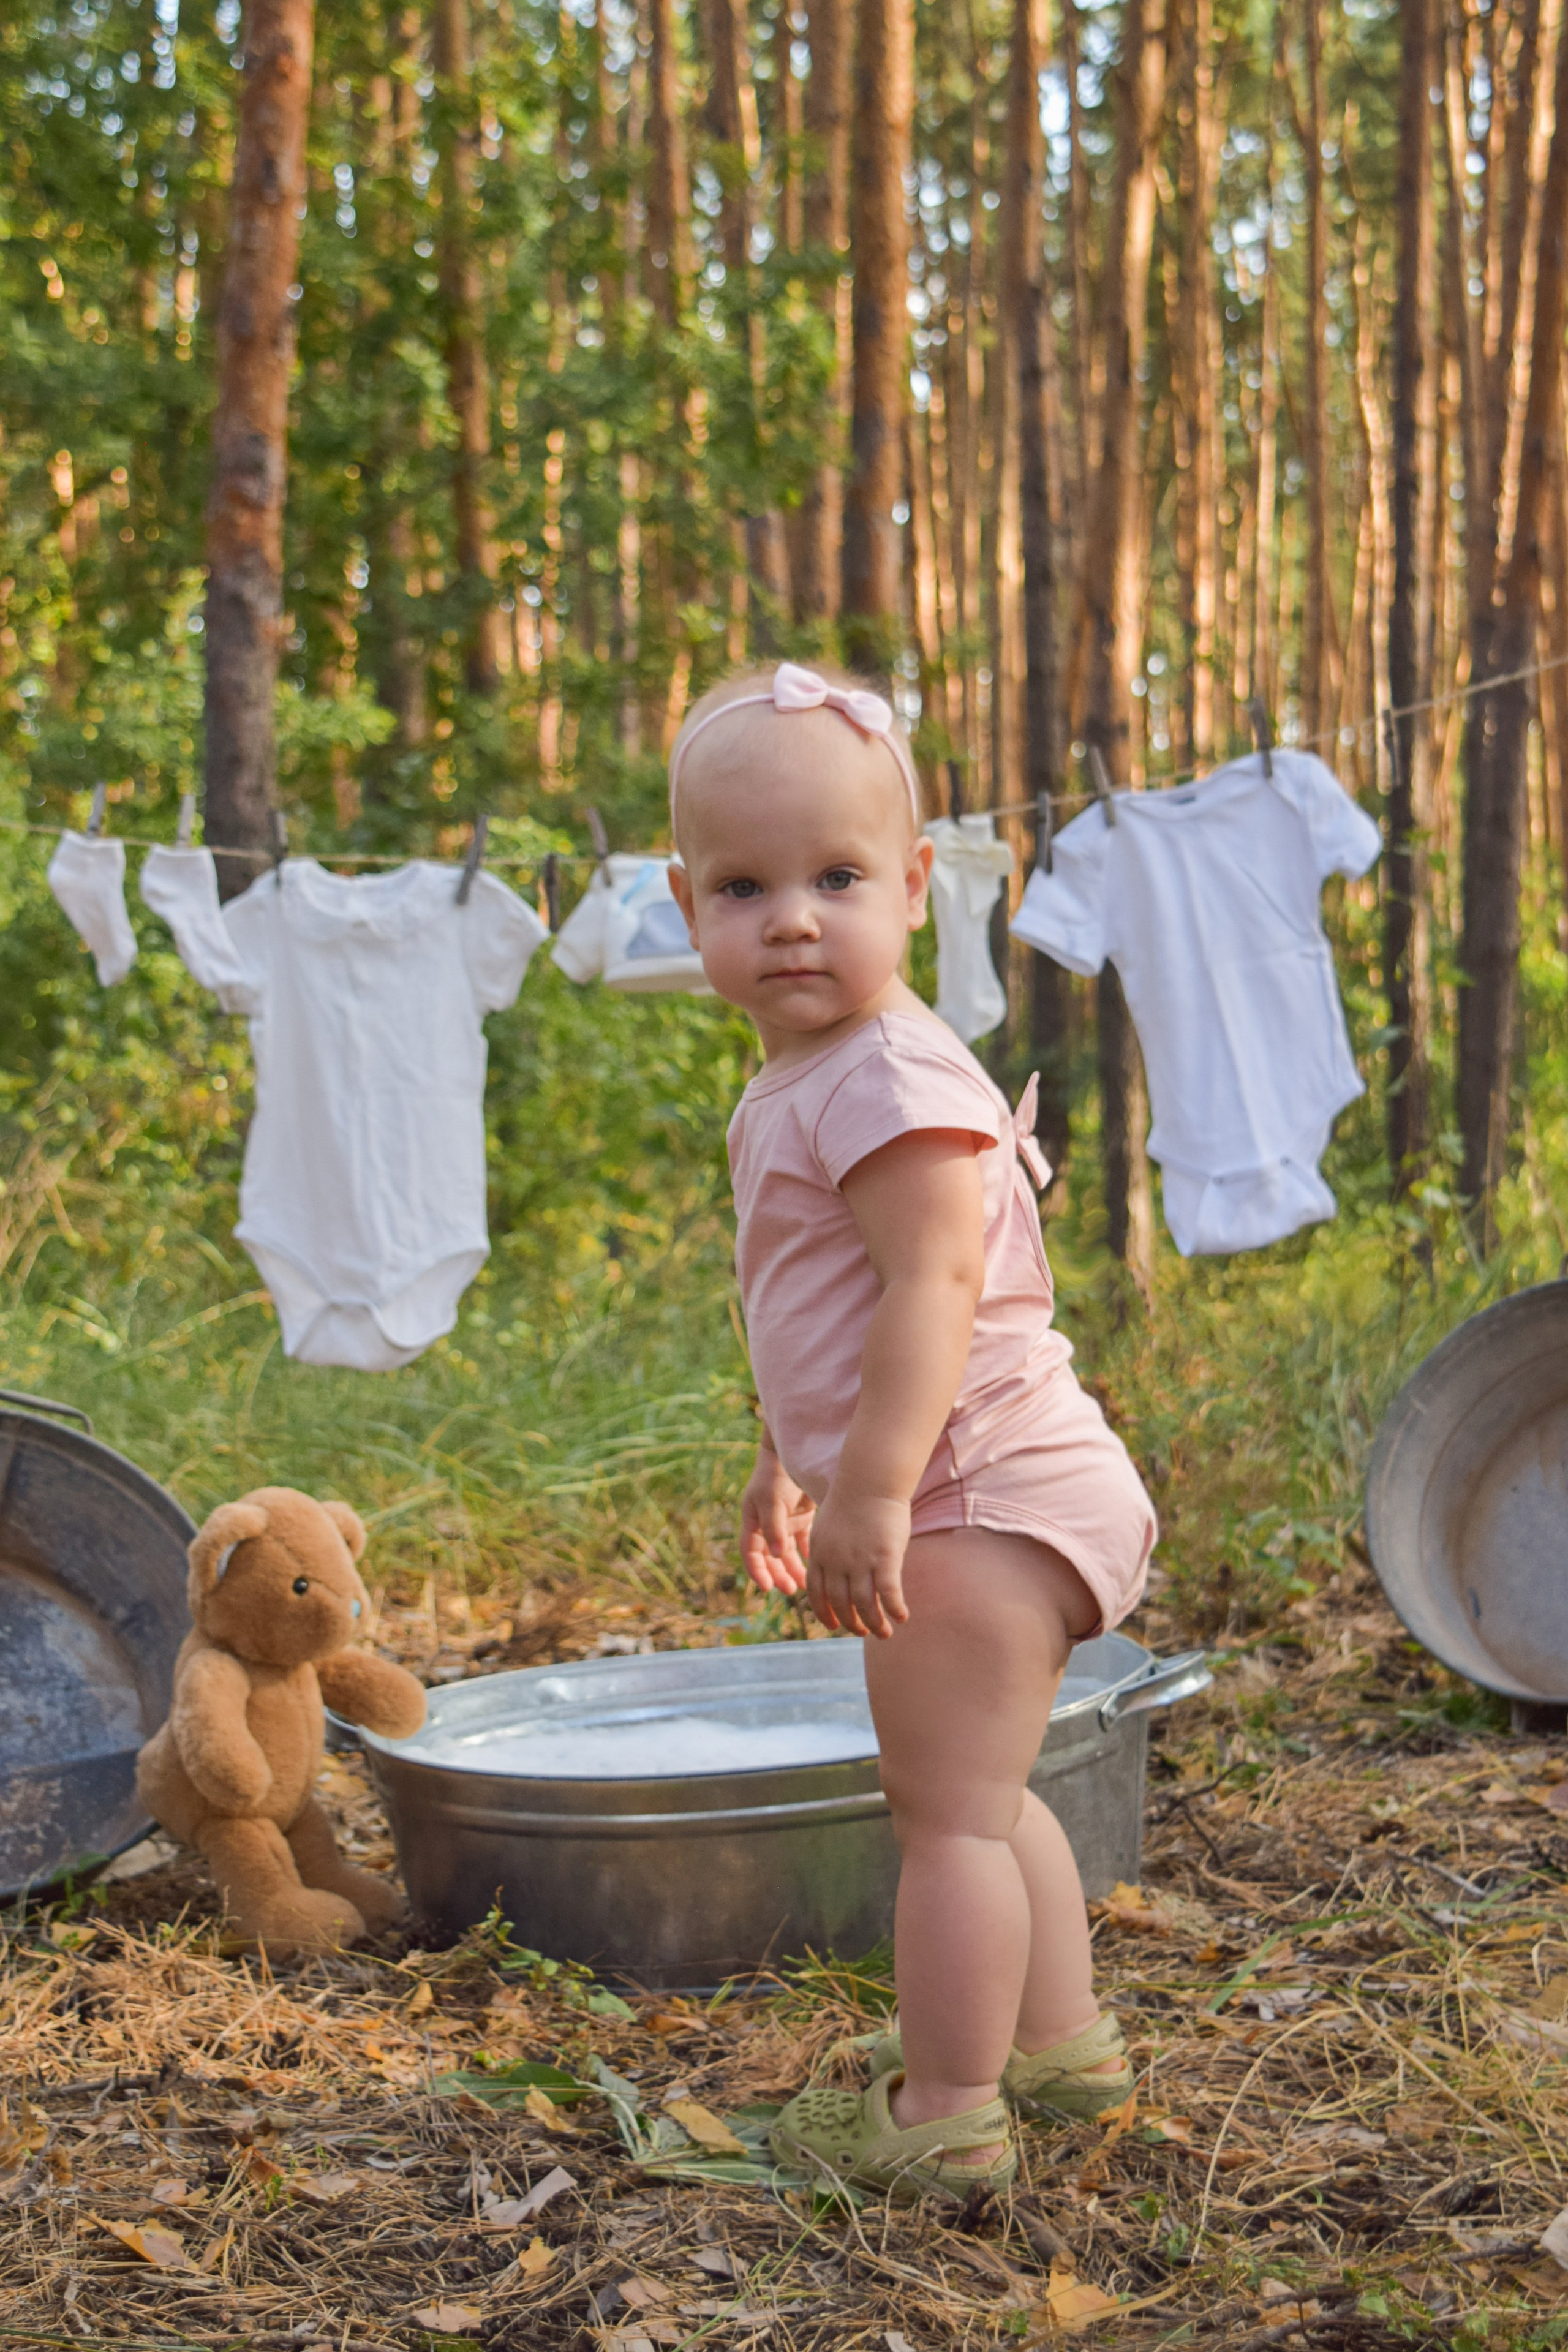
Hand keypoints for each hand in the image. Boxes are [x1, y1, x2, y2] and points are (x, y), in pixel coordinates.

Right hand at [740, 1445, 813, 1596]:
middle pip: (770, 1557)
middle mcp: (766, 1524)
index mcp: (753, 1520)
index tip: (766, 1588)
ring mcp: (784, 1521)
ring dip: (793, 1568)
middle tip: (790, 1590)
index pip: (751, 1552)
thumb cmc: (778, 1474)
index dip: (757, 1571)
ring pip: (786, 1552)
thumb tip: (776, 1555)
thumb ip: (774, 1527)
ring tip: (804, 1584)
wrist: (796, 1451)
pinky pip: (802, 1542)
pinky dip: (806, 1555)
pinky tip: (814, 1567)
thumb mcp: (772, 1499)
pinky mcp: (801, 1517)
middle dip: (778, 1574)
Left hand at [805, 1487, 910, 1640]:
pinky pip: (888, 1593)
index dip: (825, 1613)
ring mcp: (860, 1561)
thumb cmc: (852, 1499)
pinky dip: (894, 1609)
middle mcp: (836, 1561)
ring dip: (874, 1624)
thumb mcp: (827, 1525)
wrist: (870, 1480)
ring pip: (864, 1604)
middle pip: (840, 1603)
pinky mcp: (885, 1557)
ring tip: (884, 1633)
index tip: (835, 1625)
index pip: (817, 1594)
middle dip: (851, 1623)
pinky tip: (902, 1617)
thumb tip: (833, 1568)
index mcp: (820, 1553)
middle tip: (864, 1632)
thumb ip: (828, 1550)